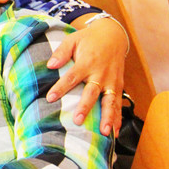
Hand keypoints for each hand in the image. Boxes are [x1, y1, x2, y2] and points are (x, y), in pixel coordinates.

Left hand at [46, 16, 126, 136]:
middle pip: (92, 92)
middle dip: (85, 107)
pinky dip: (118, 118)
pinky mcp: (119, 86)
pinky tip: (115, 132)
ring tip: (105, 133)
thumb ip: (61, 52)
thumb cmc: (89, 40)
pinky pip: (118, 104)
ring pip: (110, 101)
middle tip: (77, 120)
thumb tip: (50, 65)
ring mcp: (112, 81)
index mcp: (87, 62)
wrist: (113, 36)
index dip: (61, 88)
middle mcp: (100, 73)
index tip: (50, 98)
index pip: (72, 77)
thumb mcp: (73, 40)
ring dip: (108, 117)